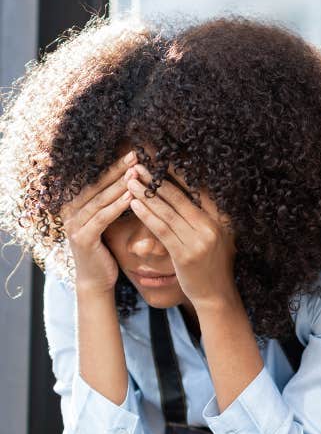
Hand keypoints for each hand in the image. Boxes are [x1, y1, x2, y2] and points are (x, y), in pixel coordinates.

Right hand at [59, 151, 136, 294]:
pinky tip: (132, 196)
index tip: (133, 153)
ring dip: (120, 184)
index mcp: (75, 204)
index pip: (96, 180)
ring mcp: (74, 224)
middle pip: (97, 185)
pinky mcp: (82, 237)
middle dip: (118, 169)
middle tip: (136, 155)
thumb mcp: (106, 222)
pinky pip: (103, 217)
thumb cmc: (106, 250)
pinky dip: (118, 206)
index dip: (113, 166)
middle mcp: (70, 210)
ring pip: (100, 199)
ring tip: (137, 172)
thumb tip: (131, 181)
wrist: (96, 280)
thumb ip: (111, 203)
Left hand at [125, 163, 237, 307]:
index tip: (159, 158)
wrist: (216, 296)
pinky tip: (133, 203)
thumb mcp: (215, 238)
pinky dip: (146, 214)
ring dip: (146, 193)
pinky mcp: (185, 255)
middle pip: (180, 196)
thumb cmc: (212, 266)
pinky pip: (162, 229)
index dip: (176, 172)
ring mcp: (199, 241)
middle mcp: (212, 227)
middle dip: (157, 178)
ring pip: (168, 211)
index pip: (197, 189)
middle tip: (138, 163)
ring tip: (130, 180)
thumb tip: (185, 194)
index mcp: (221, 220)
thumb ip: (203, 218)